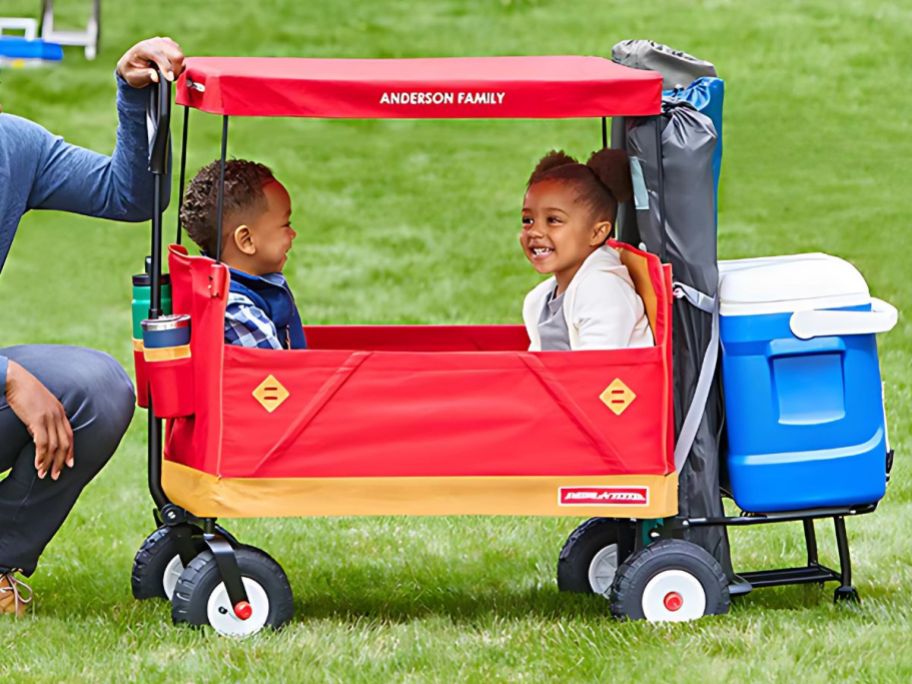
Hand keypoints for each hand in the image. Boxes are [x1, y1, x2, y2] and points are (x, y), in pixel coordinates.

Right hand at [5, 361, 73, 480]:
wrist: (14, 379)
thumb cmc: (23, 390)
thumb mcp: (38, 404)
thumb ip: (42, 417)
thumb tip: (37, 432)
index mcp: (60, 411)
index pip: (70, 435)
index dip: (70, 451)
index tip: (69, 464)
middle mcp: (58, 415)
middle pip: (64, 443)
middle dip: (61, 461)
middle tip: (56, 476)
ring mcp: (49, 417)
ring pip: (54, 446)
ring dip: (49, 462)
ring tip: (44, 474)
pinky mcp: (37, 419)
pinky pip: (42, 442)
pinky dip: (41, 456)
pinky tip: (37, 465)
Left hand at [116, 36, 184, 87]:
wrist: (132, 63)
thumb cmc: (132, 70)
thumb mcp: (133, 77)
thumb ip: (144, 76)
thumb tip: (156, 77)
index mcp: (142, 48)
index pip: (159, 54)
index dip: (166, 67)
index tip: (170, 78)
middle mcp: (154, 42)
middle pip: (175, 54)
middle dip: (176, 69)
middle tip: (170, 78)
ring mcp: (163, 41)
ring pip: (179, 54)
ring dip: (178, 67)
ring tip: (169, 74)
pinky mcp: (170, 44)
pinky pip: (180, 53)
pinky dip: (179, 63)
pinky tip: (171, 69)